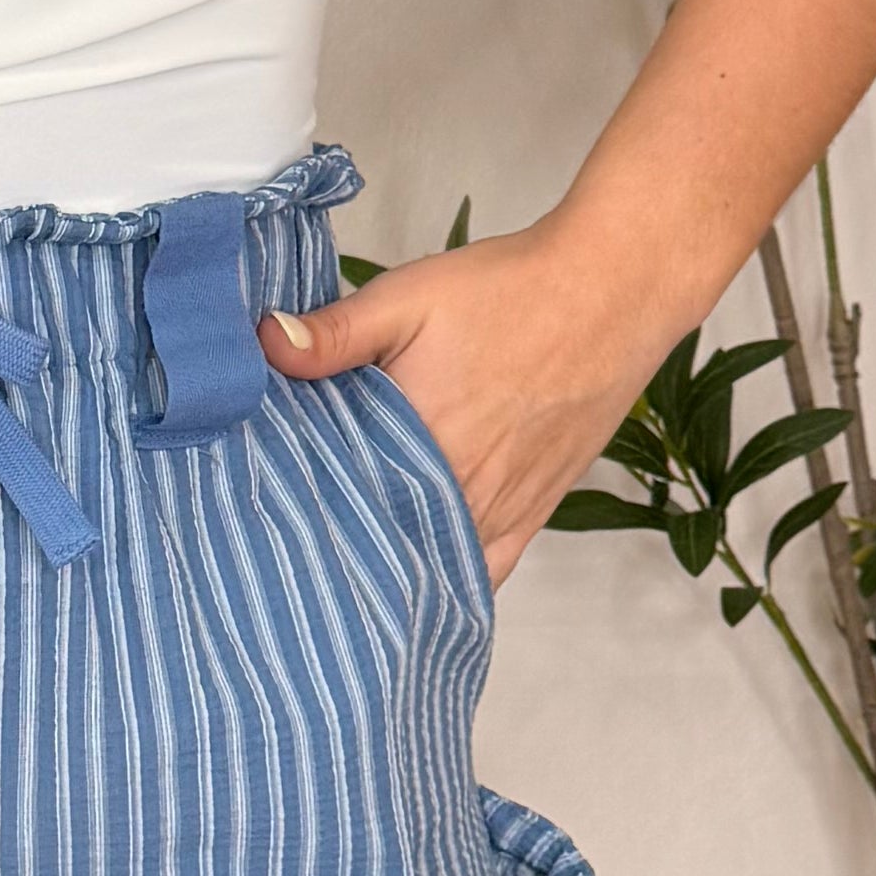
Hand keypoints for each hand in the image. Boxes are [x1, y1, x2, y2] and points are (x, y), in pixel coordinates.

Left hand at [254, 220, 702, 589]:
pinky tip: (419, 584)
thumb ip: (335, 333)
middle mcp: (461, 489)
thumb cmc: (513, 291)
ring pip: (430, 565)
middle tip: (292, 540)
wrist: (611, 292)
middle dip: (337, 540)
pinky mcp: (535, 512)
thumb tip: (264, 346)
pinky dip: (450, 580)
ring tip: (344, 564)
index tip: (263, 510)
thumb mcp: (409, 296)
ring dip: (389, 564)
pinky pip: (486, 572)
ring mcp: (502, 508)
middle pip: (379, 540)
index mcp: (419, 440)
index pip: (334, 502)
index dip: (295, 508)